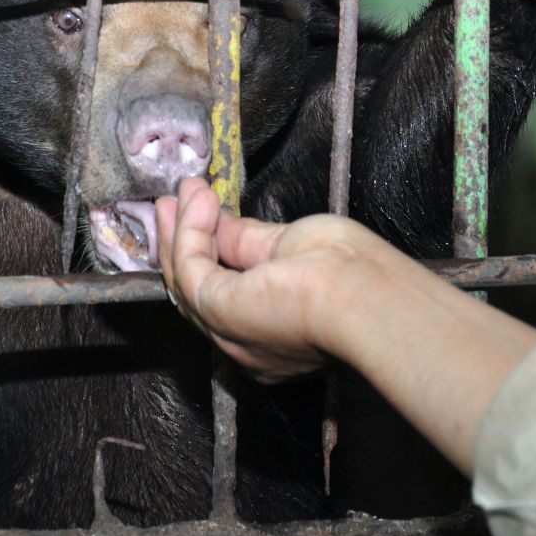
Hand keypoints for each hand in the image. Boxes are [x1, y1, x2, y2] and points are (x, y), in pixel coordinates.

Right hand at [156, 176, 535, 475]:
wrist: (362, 294)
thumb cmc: (350, 272)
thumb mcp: (290, 244)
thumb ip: (247, 239)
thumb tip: (217, 222)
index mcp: (274, 332)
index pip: (227, 291)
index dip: (208, 250)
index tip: (201, 213)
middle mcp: (247, 343)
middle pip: (197, 290)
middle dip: (182, 241)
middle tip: (173, 202)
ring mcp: (229, 333)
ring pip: (186, 280)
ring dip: (180, 231)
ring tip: (182, 191)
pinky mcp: (218, 312)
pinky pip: (189, 268)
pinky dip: (188, 231)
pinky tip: (196, 201)